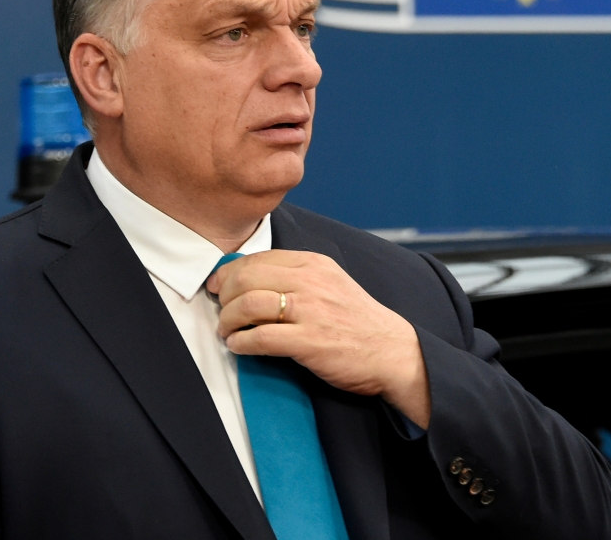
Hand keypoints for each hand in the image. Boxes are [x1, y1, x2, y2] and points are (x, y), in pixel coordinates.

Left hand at [207, 250, 430, 427]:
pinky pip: (260, 338)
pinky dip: (241, 343)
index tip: (218, 286)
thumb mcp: (331, 284)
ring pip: (247, 305)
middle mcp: (311, 281)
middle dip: (223, 295)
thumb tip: (251, 281)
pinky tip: (239, 347)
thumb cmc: (358, 321)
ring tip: (227, 331)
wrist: (391, 351)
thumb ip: (298, 277)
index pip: (257, 258)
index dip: (229, 273)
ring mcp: (310, 311)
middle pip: (246, 278)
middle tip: (220, 310)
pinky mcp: (310, 341)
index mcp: (314, 264)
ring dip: (227, 321)